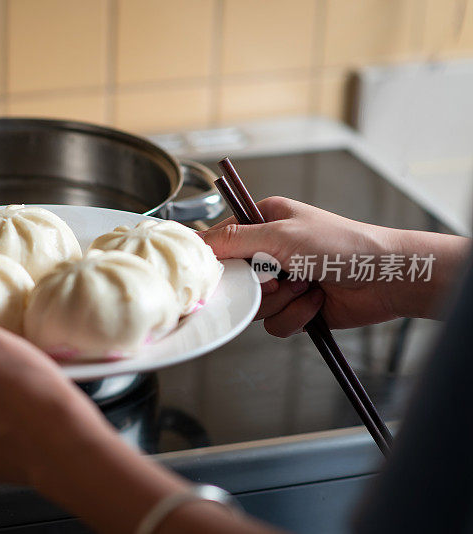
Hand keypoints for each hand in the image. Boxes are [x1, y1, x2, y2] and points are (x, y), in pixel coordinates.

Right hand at [199, 196, 467, 336]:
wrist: (386, 279)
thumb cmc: (342, 245)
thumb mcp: (281, 235)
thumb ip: (235, 239)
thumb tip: (197, 241)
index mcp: (263, 222)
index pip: (220, 241)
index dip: (219, 260)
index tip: (227, 270)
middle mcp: (269, 251)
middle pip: (234, 281)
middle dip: (258, 285)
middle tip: (278, 277)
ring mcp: (281, 282)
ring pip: (253, 307)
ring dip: (282, 301)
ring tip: (306, 285)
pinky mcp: (293, 308)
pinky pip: (273, 324)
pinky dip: (296, 315)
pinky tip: (315, 301)